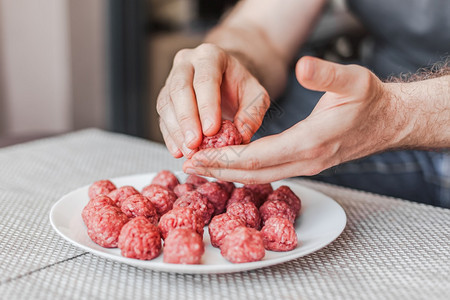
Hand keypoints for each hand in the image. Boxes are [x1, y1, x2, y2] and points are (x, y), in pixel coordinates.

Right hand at [156, 43, 269, 157]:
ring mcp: (171, 79)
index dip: (207, 106)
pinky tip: (178, 150)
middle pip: (180, 89)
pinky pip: (162, 117)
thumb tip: (241, 136)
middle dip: (187, 119)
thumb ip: (252, 113)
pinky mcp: (165, 98)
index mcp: (210, 56)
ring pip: (166, 104)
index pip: (206, 79)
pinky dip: (170, 136)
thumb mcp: (256, 96)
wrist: (227, 80)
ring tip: (189, 151)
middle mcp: (186, 63)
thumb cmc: (240, 86)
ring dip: (176, 131)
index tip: (211, 130)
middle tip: (195, 143)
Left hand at [182, 56, 407, 182]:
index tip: (199, 154)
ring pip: (260, 176)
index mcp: (311, 141)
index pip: (259, 156)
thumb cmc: (371, 101)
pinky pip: (269, 172)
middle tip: (188, 167)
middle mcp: (306, 160)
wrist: (388, 122)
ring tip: (201, 167)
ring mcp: (306, 165)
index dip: (226, 156)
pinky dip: (245, 170)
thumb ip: (326, 75)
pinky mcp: (306, 164)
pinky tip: (230, 164)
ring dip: (229, 172)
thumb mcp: (353, 80)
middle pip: (253, 173)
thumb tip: (302, 67)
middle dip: (218, 170)